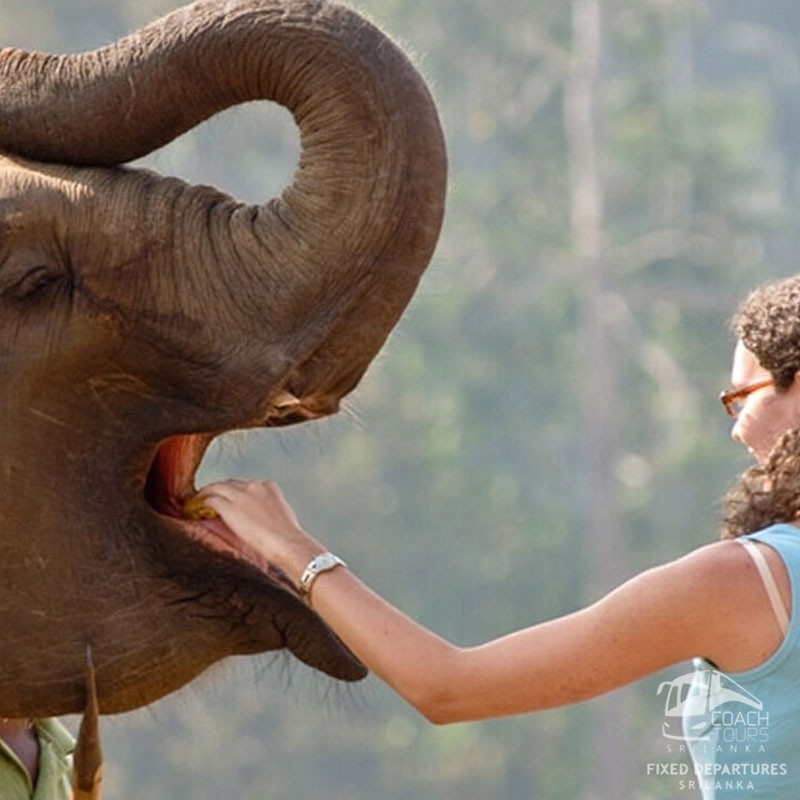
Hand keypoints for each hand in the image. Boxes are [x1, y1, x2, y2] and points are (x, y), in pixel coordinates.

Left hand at [196, 480, 320, 572]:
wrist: (288, 544)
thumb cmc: (288, 537)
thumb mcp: (281, 515)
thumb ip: (269, 509)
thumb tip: (260, 518)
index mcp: (269, 487)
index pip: (246, 484)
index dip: (236, 491)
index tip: (231, 498)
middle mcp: (254, 486)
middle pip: (230, 483)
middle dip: (220, 489)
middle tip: (210, 498)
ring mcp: (241, 496)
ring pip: (217, 487)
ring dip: (207, 493)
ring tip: (199, 500)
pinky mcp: (230, 508)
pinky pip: (210, 499)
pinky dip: (202, 502)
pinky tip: (196, 508)